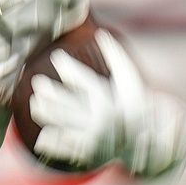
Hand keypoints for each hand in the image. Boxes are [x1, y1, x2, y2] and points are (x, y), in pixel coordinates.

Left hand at [28, 30, 185, 180]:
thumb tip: (101, 33)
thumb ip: (115, 56)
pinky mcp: (87, 151)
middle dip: (50, 92)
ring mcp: (93, 136)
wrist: (149, 140)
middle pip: (68, 104)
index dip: (69, 68)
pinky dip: (51, 141)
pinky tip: (43, 133)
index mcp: (111, 99)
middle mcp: (100, 119)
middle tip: (37, 82)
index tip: (57, 57)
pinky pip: (64, 147)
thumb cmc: (136, 103)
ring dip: (46, 113)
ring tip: (36, 103)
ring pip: (62, 124)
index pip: (86, 81)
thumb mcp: (130, 79)